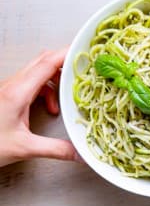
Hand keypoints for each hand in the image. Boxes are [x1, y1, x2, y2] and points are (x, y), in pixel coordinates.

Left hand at [0, 48, 80, 166]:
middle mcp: (13, 85)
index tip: (84, 52)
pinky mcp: (9, 95)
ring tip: (65, 98)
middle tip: (81, 72)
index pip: (47, 63)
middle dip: (64, 64)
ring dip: (56, 80)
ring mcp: (10, 88)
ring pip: (38, 71)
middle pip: (43, 61)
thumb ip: (55, 149)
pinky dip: (47, 91)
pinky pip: (33, 84)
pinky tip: (50, 108)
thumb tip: (79, 153)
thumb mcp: (24, 148)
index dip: (67, 55)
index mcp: (18, 92)